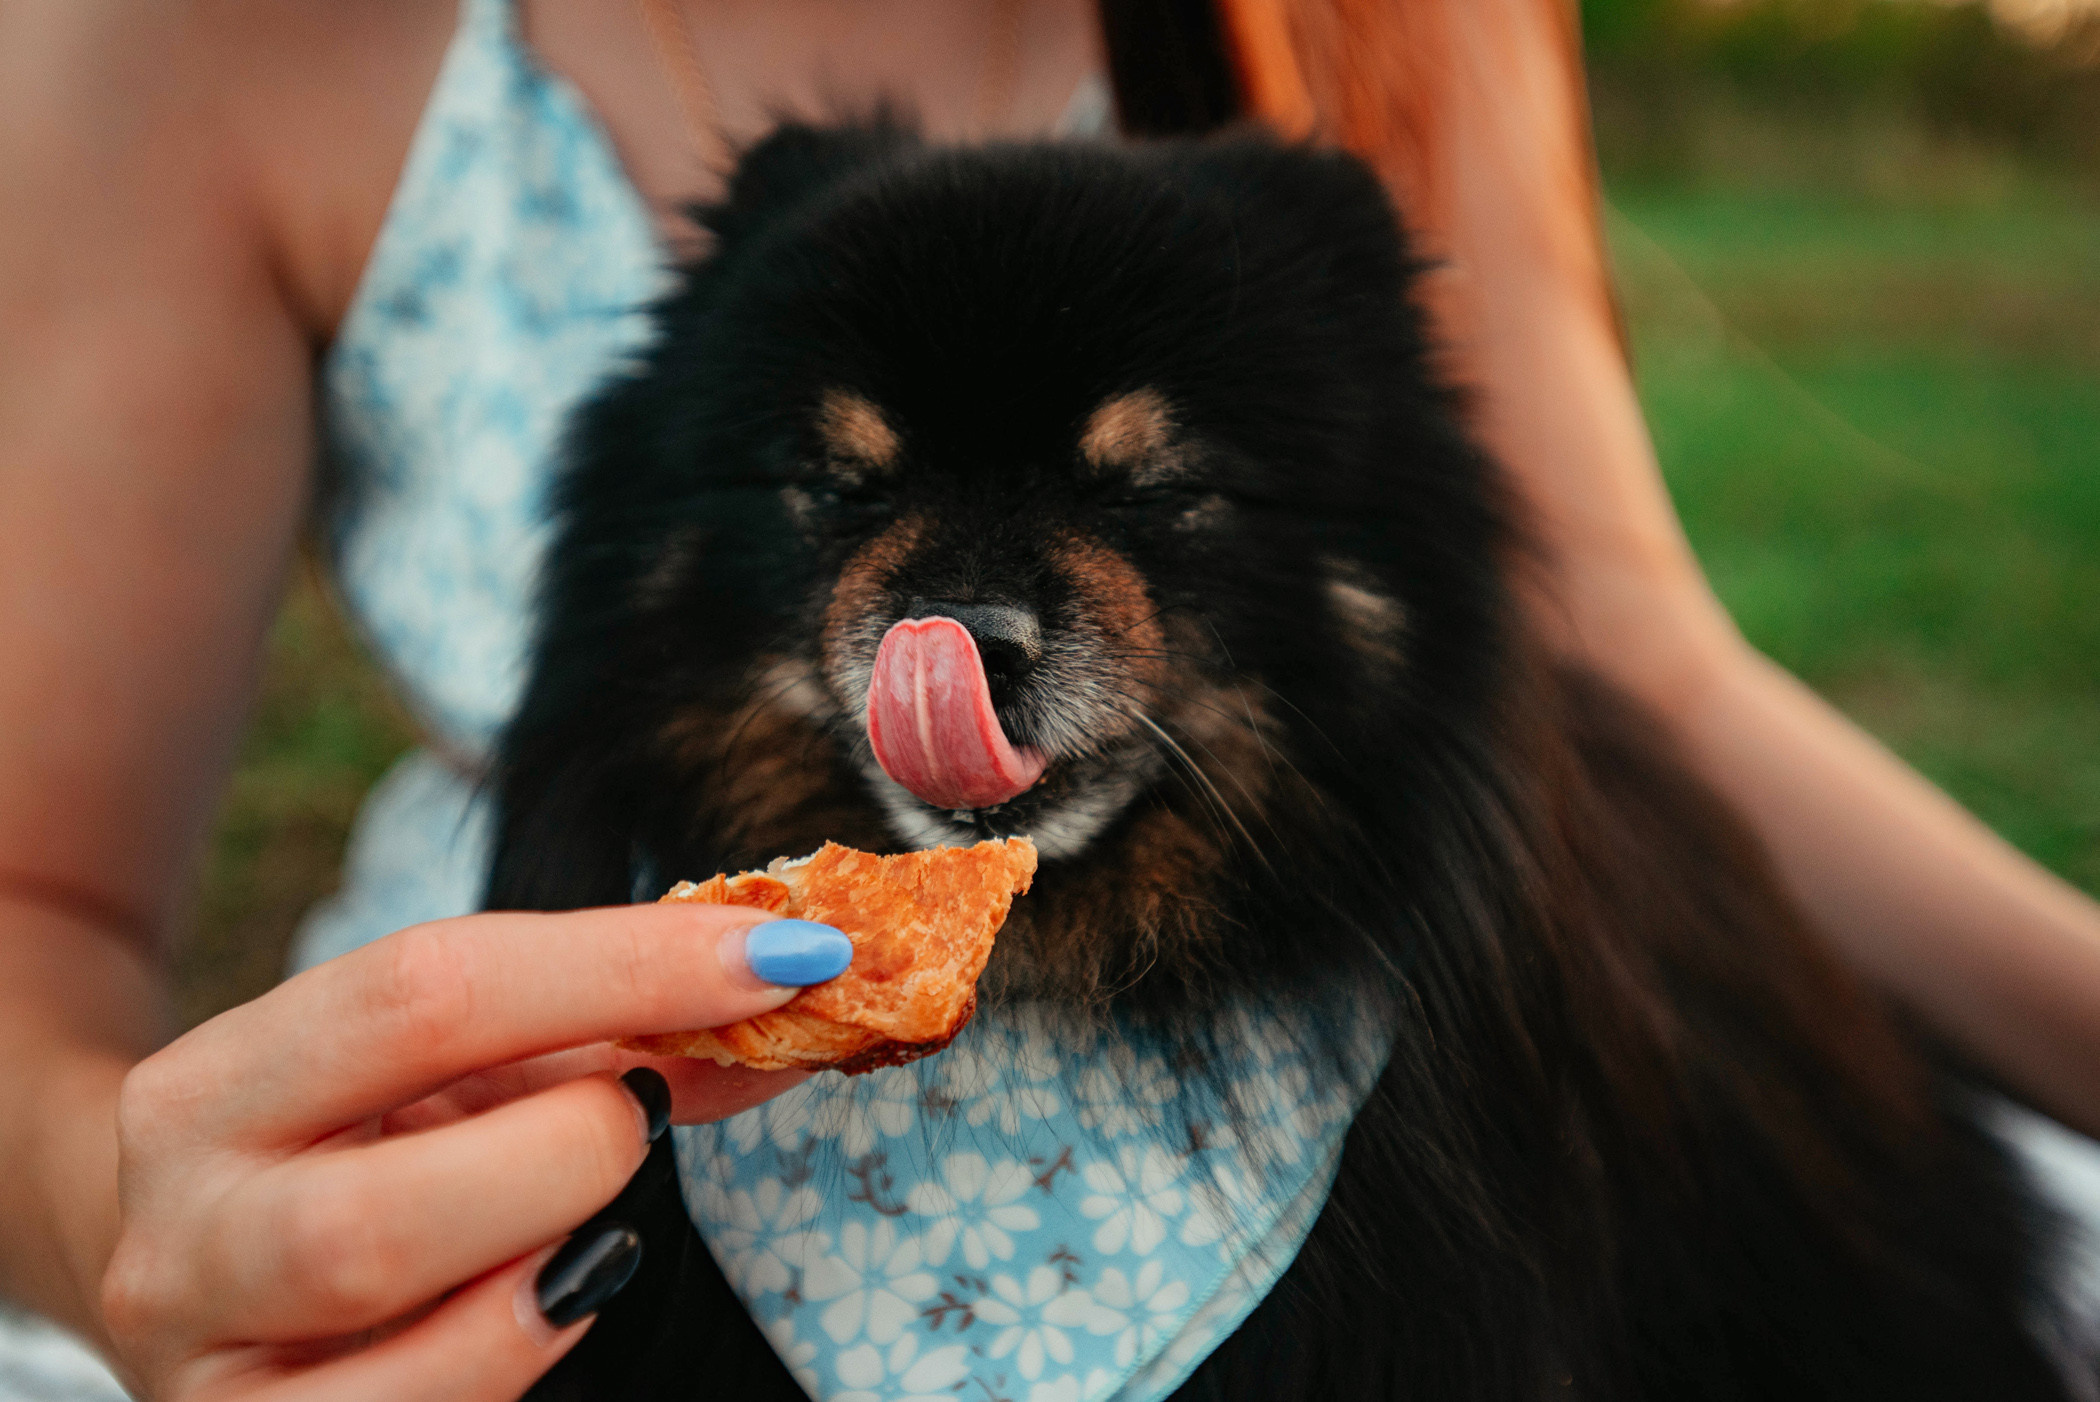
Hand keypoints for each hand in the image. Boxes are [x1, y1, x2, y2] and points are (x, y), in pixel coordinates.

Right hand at [97, 903, 850, 1399]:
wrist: (201, 1290)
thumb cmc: (360, 1163)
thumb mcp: (456, 1085)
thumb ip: (609, 1040)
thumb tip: (787, 1002)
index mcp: (217, 1088)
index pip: (422, 992)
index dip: (621, 964)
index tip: (778, 954)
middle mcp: (183, 1232)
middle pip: (378, 1202)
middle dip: (570, 1152)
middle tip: (647, 1125)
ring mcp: (207, 1369)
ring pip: (371, 1316)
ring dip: (543, 1261)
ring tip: (604, 1232)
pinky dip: (512, 1357)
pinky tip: (560, 1307)